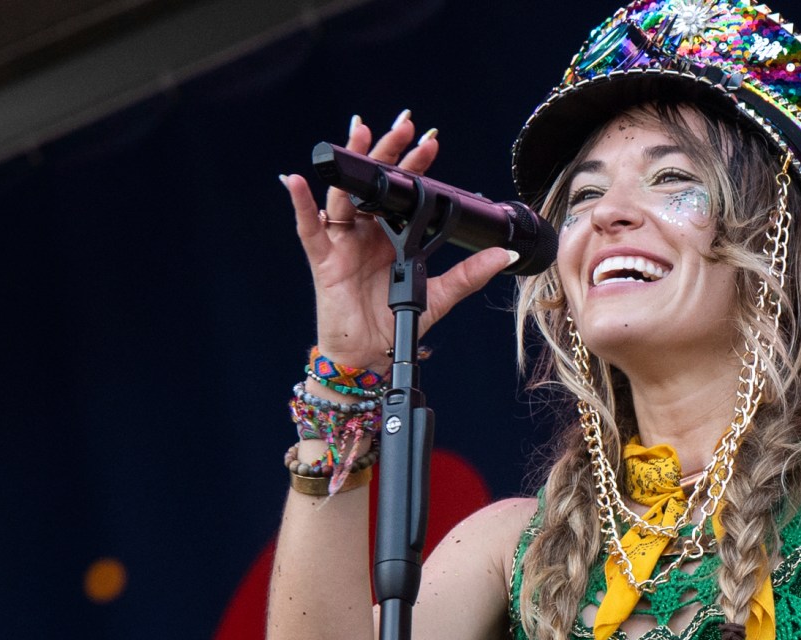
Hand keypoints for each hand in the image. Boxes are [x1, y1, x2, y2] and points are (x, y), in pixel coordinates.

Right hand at [279, 111, 516, 368]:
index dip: (413, 165)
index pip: (402, 192)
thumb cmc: (393, 322)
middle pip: (373, 183)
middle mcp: (365, 231)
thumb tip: (504, 256)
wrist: (368, 354)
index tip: (429, 142)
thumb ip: (470, 273)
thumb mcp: (438, 294)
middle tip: (402, 124)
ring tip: (360, 133)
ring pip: (343, 194)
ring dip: (351, 163)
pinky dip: (301, 204)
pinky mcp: (324, 258)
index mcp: (391, 234)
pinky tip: (297, 182)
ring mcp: (342, 241)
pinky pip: (309, 227)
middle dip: (386, 151)